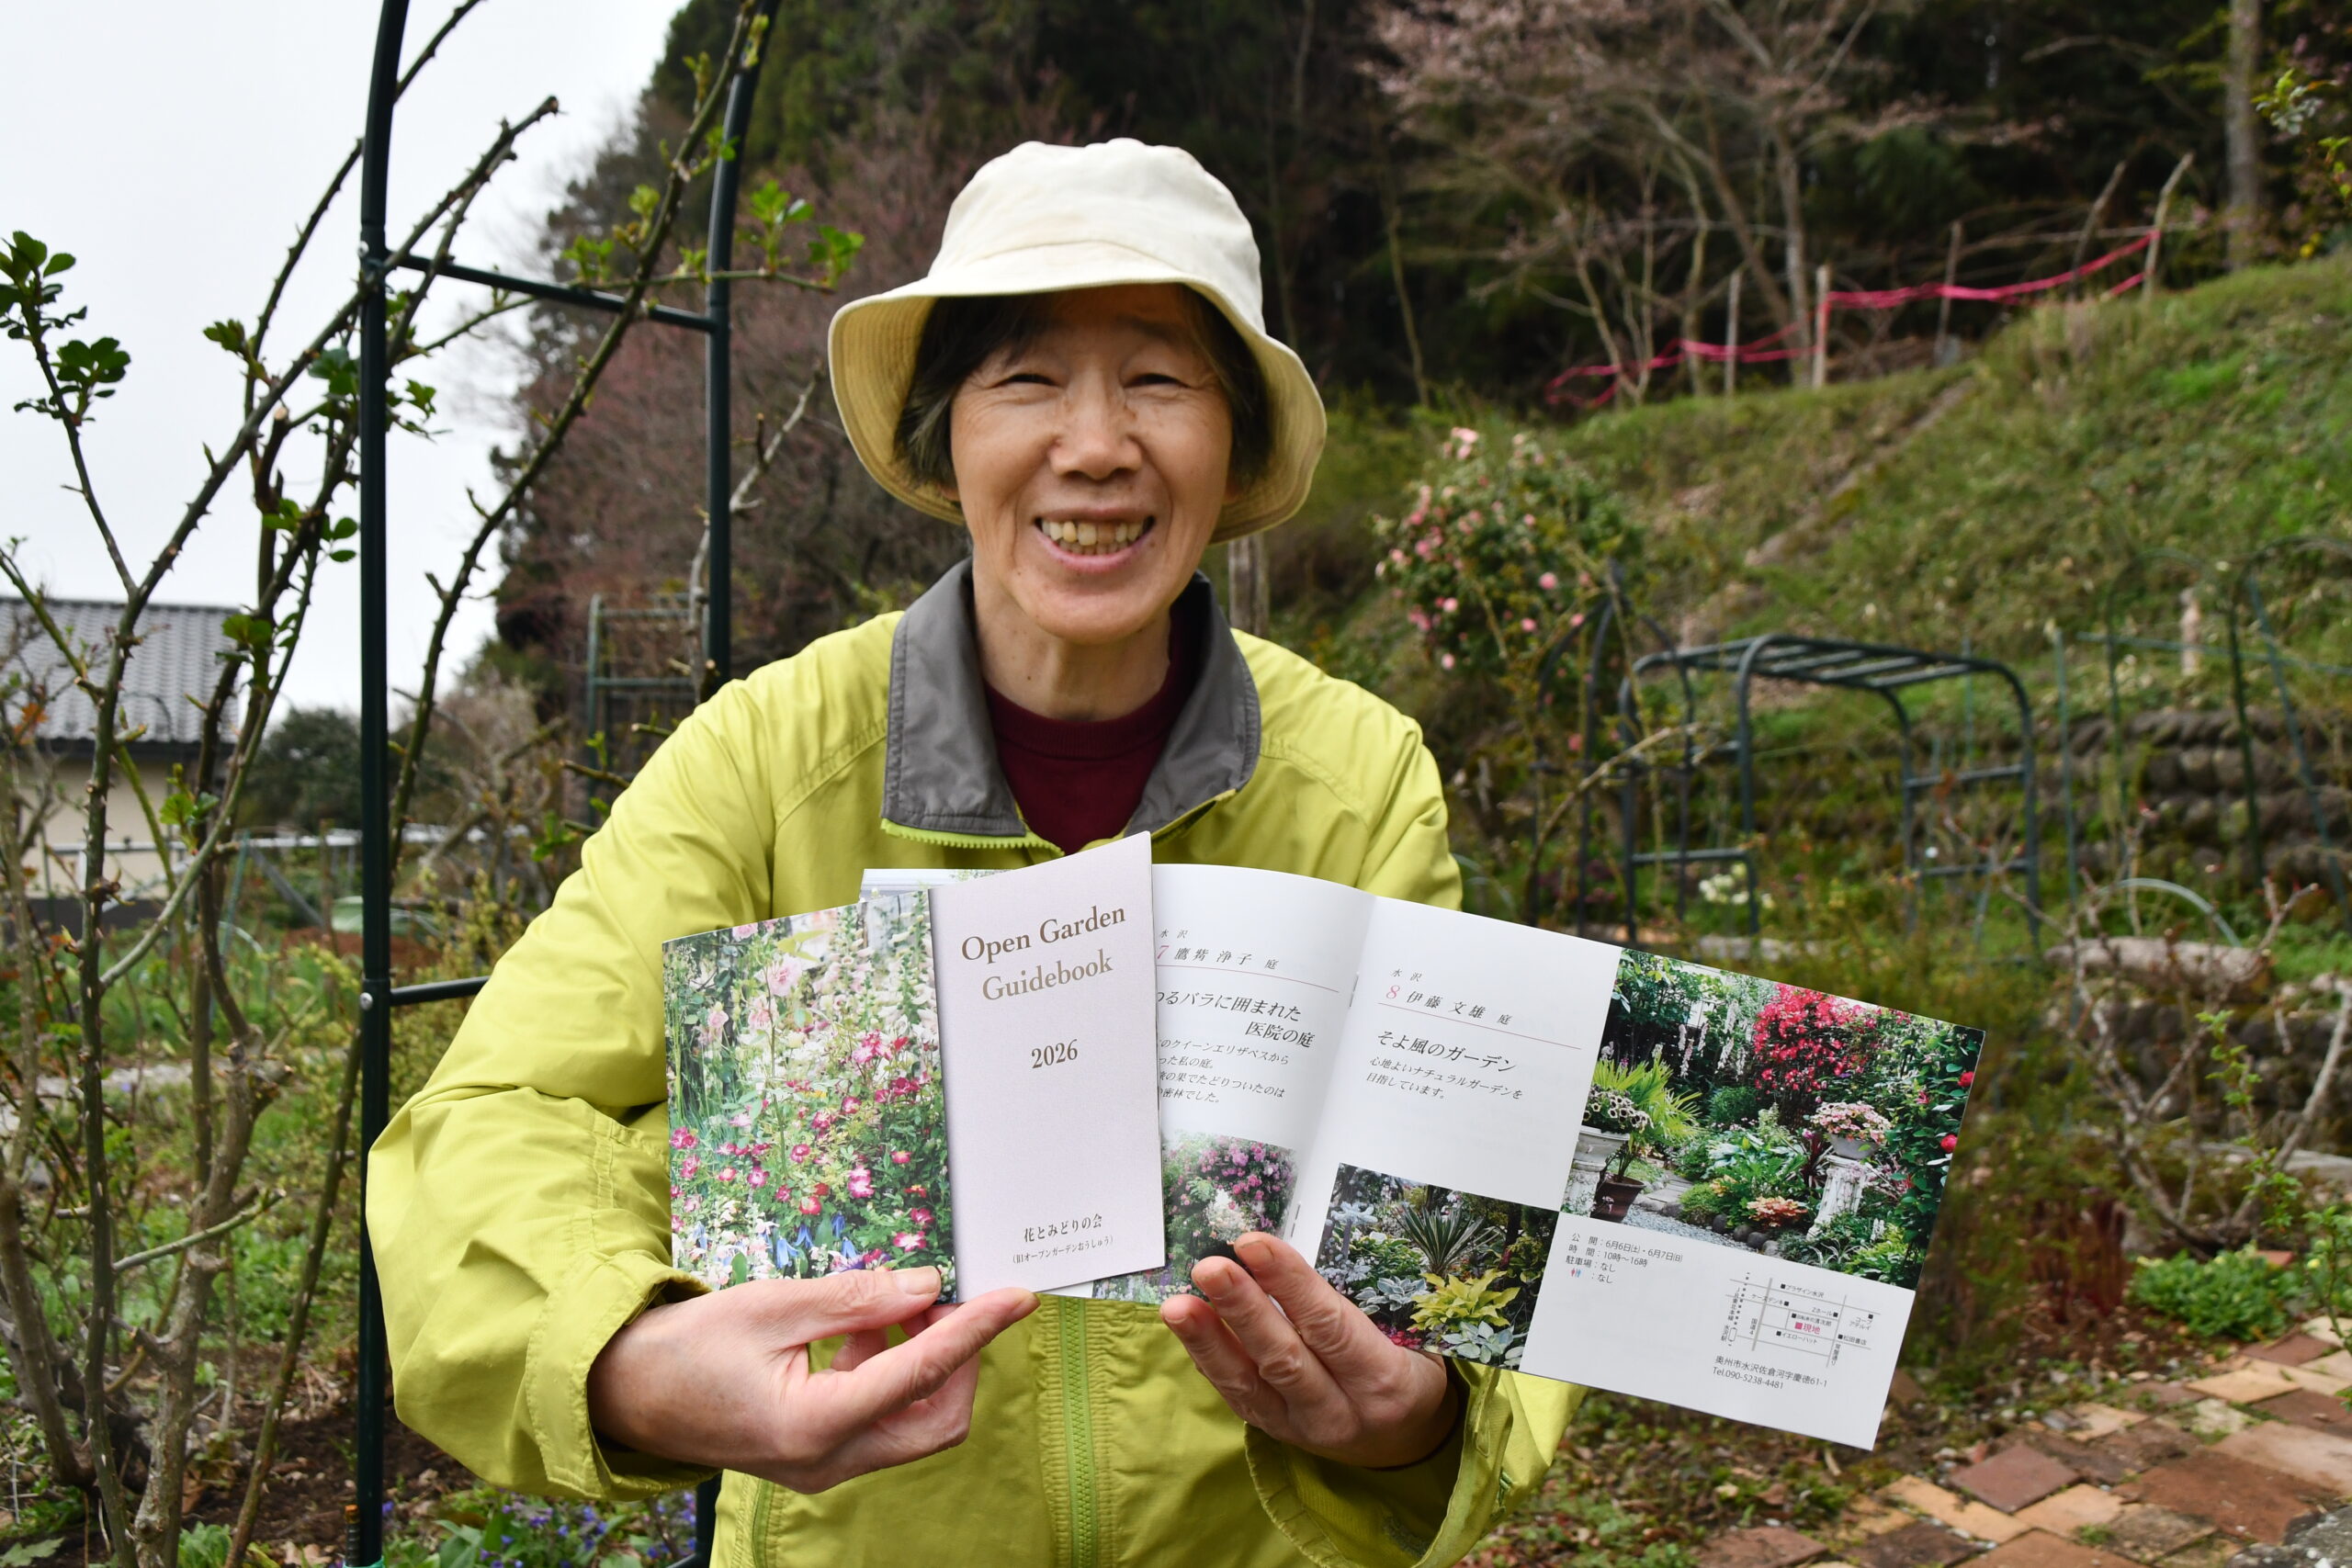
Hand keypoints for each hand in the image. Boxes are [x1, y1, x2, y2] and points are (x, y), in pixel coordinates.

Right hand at [587, 1267, 1037, 1493]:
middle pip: (936, 1420)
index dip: (975, 1331)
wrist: (625, 1394)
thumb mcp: (772, 1305)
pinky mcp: (819, 1455)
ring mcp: (824, 1466)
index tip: (1016, 1298)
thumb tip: (926, 1284)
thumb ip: (855, 1298)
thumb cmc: (686, 1348)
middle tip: (942, 1297)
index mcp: (815, 1425)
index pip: (920, 1375)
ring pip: (915, 1424)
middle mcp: (828, 1460)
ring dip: (923, 1361)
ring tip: (896, 1303)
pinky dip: (892, 1372)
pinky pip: (883, 1420)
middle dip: (956, 1357)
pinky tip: (865, 1329)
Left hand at [1160, 1232, 1458, 1469]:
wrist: (1403, 1439)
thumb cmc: (1407, 1365)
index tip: (1254, 1243)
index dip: (1290, 1284)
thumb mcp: (1408, 1335)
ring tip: (1178, 1305)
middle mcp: (1341, 1412)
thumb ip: (1363, 1300)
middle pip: (1284, 1358)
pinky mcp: (1272, 1431)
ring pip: (1248, 1383)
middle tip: (1209, 1268)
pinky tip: (1186, 1325)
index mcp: (1384, 1382)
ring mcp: (1301, 1427)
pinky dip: (1207, 1357)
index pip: (1330, 1327)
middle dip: (1242, 1310)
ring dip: (1209, 1339)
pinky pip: (1234, 1394)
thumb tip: (1293, 1249)